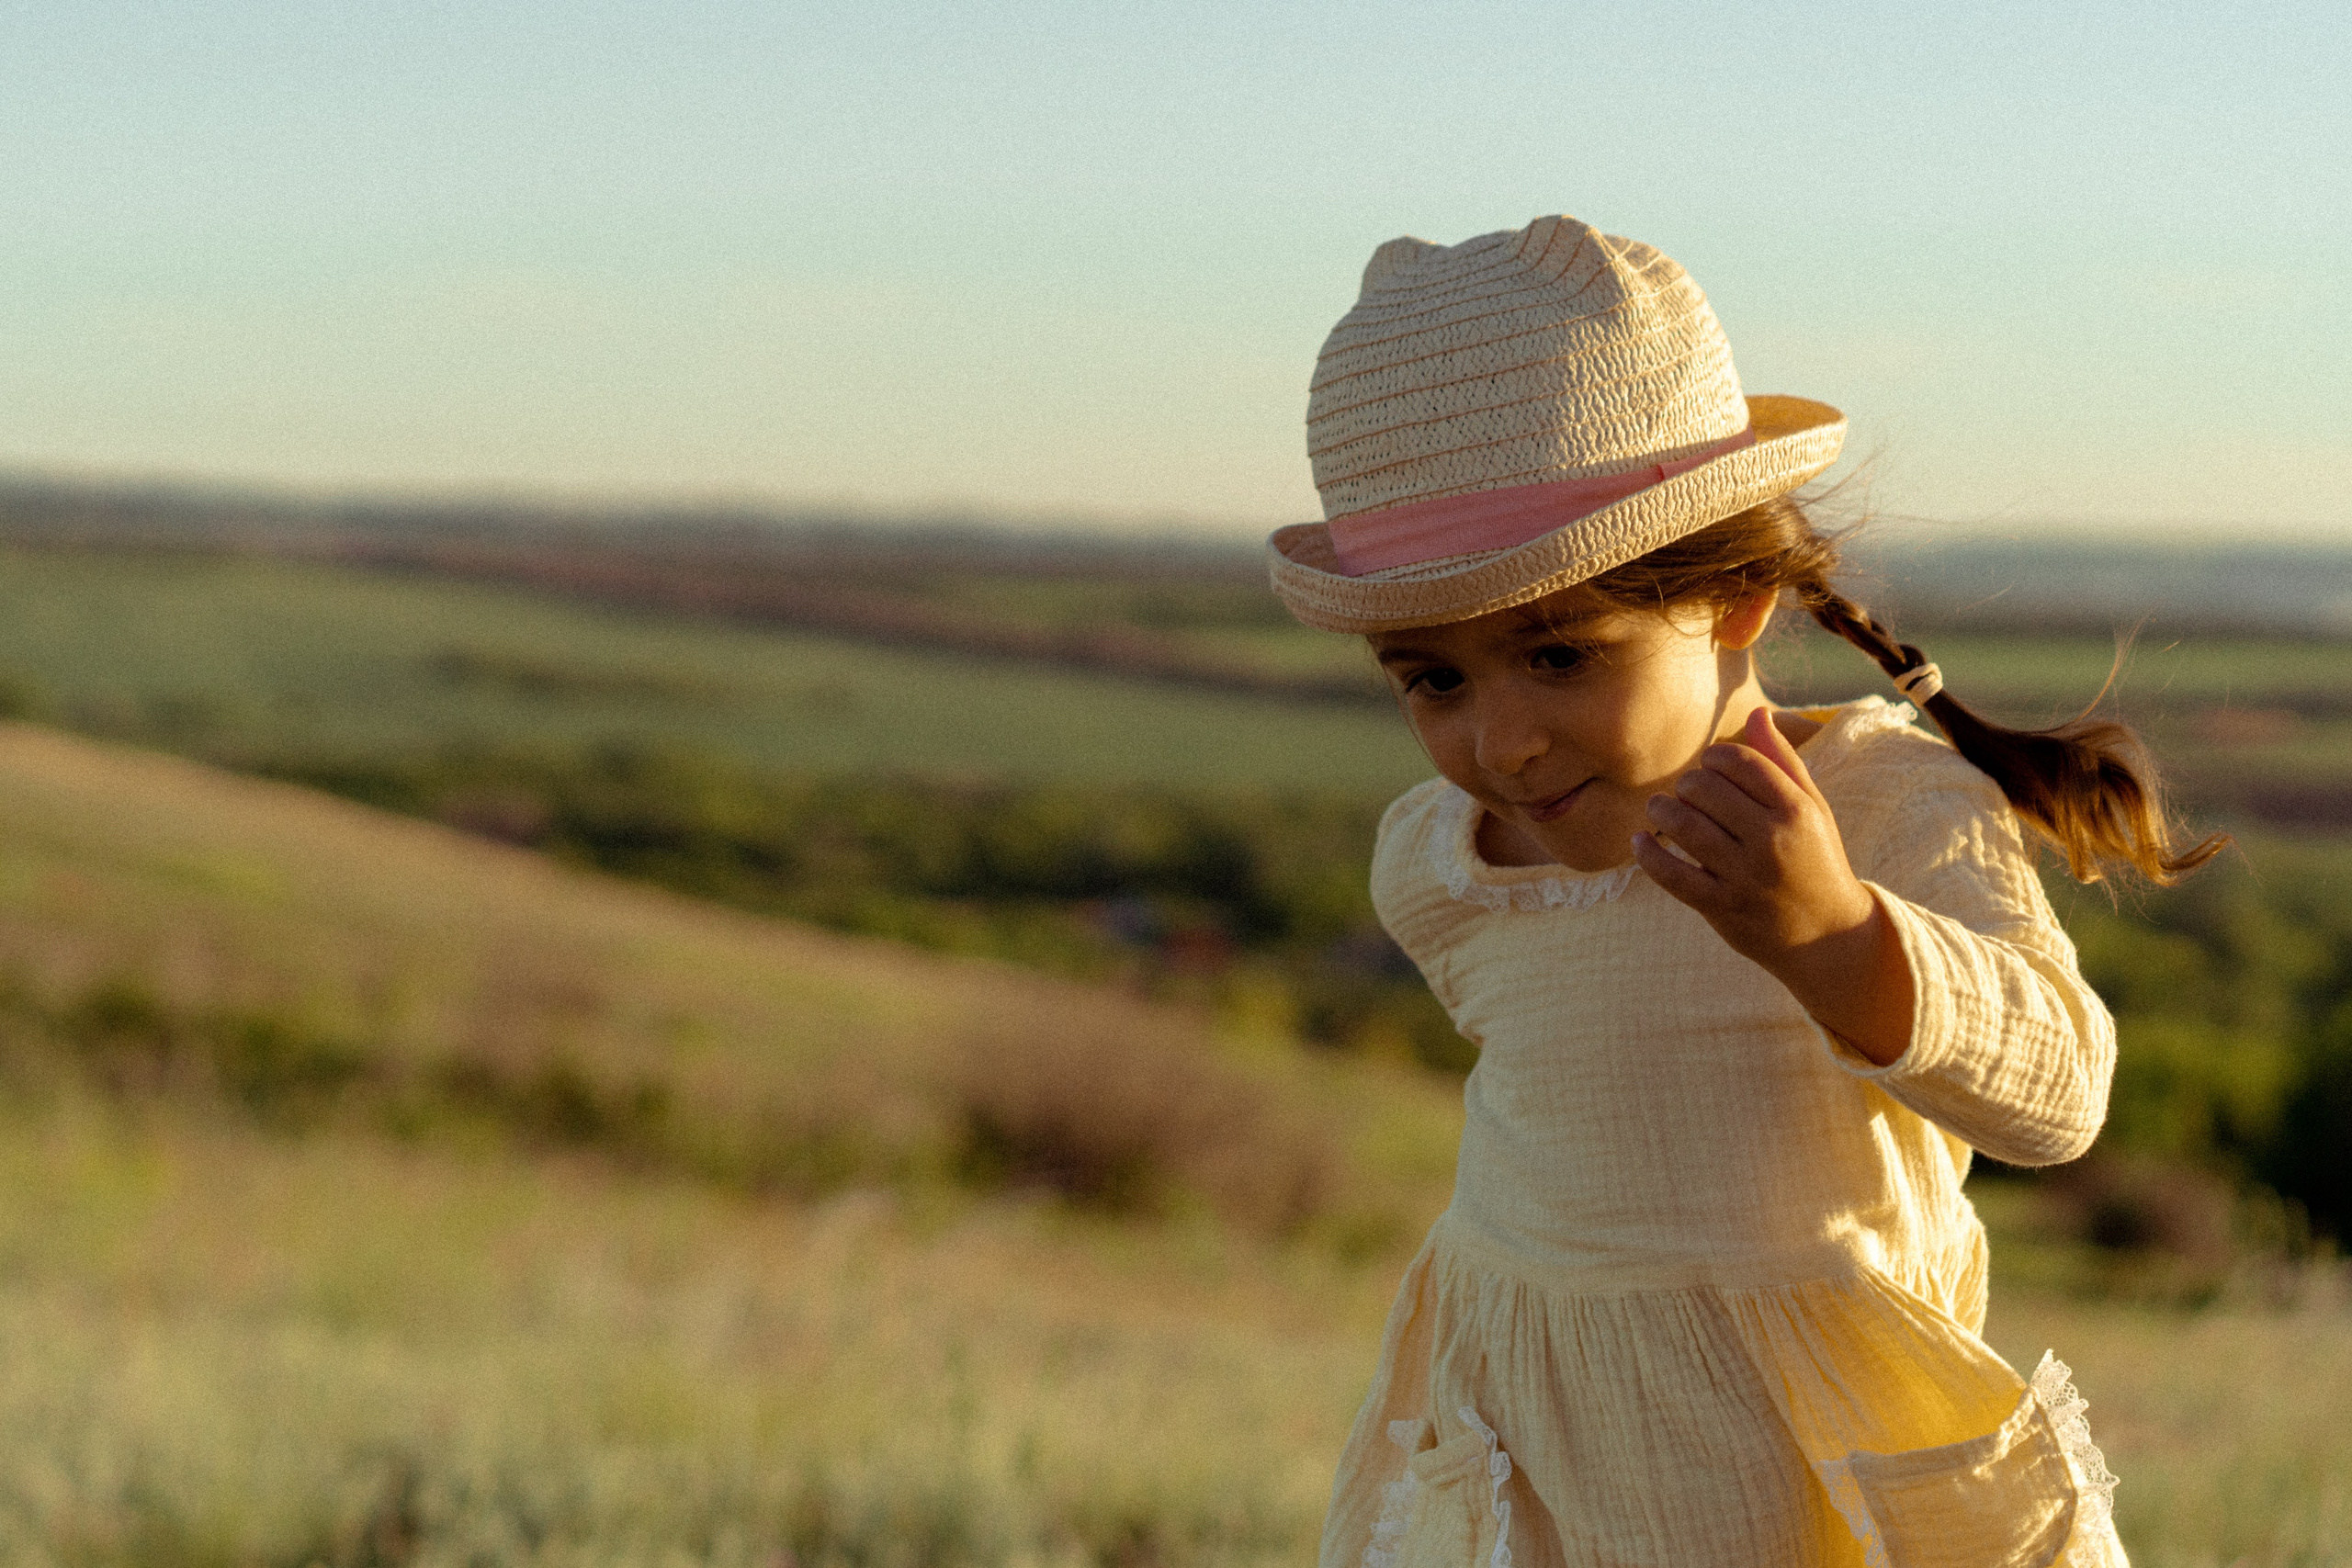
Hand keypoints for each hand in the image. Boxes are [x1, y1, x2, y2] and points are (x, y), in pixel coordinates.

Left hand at [1631, 707, 1913, 1064]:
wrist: (1829, 936)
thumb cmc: (1817, 861)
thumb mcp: (1812, 809)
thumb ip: (1782, 761)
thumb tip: (1756, 712)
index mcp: (1796, 810)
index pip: (1740, 761)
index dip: (1715, 756)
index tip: (1710, 766)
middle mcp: (1771, 841)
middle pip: (1704, 788)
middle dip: (1687, 783)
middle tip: (1686, 791)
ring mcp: (1745, 876)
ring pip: (1682, 826)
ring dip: (1660, 810)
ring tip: (1659, 809)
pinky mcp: (1721, 907)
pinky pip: (1671, 874)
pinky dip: (1647, 854)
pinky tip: (1639, 841)